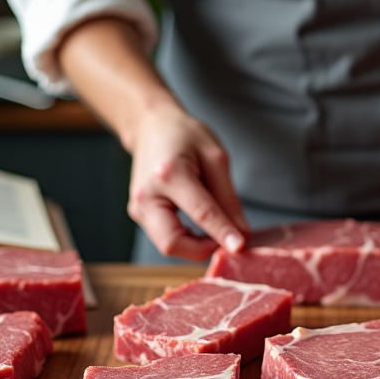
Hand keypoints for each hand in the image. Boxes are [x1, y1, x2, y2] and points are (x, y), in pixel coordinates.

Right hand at [126, 104, 249, 260]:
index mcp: (169, 174)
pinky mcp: (139, 215)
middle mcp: (147, 195)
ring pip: (168, 245)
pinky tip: (200, 229)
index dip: (223, 233)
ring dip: (195, 247)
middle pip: (172, 243)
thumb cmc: (183, 136)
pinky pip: (165, 238)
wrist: (151, 128)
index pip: (201, 213)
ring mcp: (138, 208)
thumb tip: (241, 232)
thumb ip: (228, 197)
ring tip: (215, 231)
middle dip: (202, 250)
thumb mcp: (215, 157)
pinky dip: (186, 240)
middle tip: (226, 241)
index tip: (241, 247)